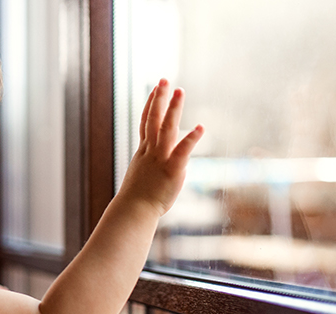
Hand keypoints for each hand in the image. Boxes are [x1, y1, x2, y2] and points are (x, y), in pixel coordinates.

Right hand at [118, 78, 203, 215]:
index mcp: (144, 152)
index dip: (151, 105)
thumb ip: (157, 167)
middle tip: (165, 80)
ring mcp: (160, 159)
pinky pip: (182, 151)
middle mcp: (150, 151)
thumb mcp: (145, 178)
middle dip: (159, 98)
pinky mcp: (172, 170)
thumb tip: (168, 166)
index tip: (156, 89)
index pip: (146, 123)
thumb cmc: (138, 199)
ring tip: (180, 91)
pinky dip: (191, 138)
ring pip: (166, 129)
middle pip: (153, 119)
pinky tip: (201, 127)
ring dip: (173, 109)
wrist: (134, 211)